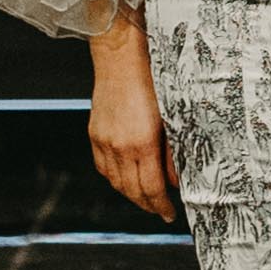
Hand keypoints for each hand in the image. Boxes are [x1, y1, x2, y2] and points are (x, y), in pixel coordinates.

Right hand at [84, 14, 173, 220]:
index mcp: (142, 143)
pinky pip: (103, 166)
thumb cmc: (152, 79)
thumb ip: (173, 152)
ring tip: (145, 198)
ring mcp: (103, 140)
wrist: (121, 56)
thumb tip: (176, 180)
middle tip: (160, 211)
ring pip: (115, 181)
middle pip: (131, 190)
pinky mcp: (95, 133)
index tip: (169, 213)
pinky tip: (125, 178)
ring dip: (131, 195)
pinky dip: (115, 178)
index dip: (160, 205)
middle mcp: (119, 146)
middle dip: (147, 205)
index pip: (150, 188)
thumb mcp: (172, 116)